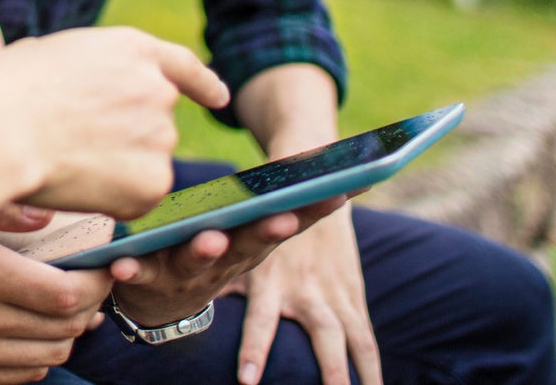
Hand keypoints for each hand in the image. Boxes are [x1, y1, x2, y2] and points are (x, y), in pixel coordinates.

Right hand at [0, 27, 229, 219]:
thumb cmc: (5, 92)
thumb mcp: (50, 53)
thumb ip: (85, 67)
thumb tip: (79, 84)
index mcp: (133, 49)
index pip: (182, 66)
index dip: (202, 83)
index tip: (218, 97)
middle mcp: (158, 90)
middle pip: (155, 123)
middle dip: (127, 137)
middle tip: (76, 143)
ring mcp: (160, 138)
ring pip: (145, 163)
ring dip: (117, 168)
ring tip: (67, 159)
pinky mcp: (153, 184)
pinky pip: (137, 196)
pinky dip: (113, 198)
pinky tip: (77, 184)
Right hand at [0, 230, 111, 384]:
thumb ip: (1, 207)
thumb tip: (47, 216)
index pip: (66, 294)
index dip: (97, 283)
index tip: (104, 267)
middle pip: (65, 328)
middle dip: (90, 306)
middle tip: (93, 283)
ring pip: (49, 355)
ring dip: (68, 332)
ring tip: (69, 306)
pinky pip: (21, 375)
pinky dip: (40, 354)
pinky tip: (36, 329)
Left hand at [106, 195, 345, 335]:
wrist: (162, 303)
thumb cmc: (213, 250)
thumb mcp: (249, 227)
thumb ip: (286, 201)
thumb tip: (348, 172)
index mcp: (250, 245)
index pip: (286, 223)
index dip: (313, 210)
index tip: (337, 193)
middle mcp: (226, 262)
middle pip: (250, 246)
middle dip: (267, 232)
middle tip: (281, 218)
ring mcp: (188, 275)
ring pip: (198, 263)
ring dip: (206, 252)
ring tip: (211, 238)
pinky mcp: (149, 279)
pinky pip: (139, 274)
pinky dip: (132, 269)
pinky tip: (121, 262)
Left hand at [234, 204, 379, 384]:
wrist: (311, 190)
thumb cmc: (261, 227)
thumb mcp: (237, 249)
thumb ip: (218, 280)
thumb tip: (183, 307)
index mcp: (271, 280)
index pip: (261, 321)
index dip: (255, 350)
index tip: (248, 382)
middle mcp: (307, 289)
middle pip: (323, 335)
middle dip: (329, 371)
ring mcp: (334, 295)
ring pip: (353, 340)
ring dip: (360, 376)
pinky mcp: (352, 298)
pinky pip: (366, 341)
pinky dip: (372, 370)